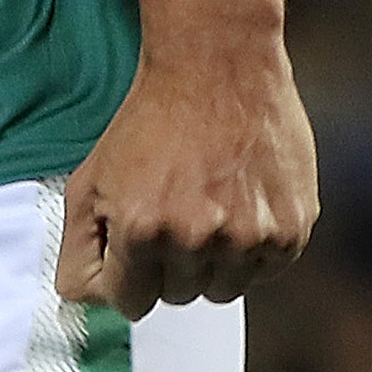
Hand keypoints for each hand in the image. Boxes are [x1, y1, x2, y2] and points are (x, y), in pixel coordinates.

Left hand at [58, 35, 317, 318]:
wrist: (217, 67)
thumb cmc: (148, 121)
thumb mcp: (90, 179)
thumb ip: (80, 246)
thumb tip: (79, 299)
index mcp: (143, 229)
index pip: (127, 304)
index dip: (123, 279)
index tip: (127, 254)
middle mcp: (198, 240)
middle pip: (175, 299)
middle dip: (164, 266)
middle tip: (167, 213)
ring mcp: (250, 238)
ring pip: (221, 291)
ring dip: (209, 262)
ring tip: (202, 206)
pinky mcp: (291, 231)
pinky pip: (264, 272)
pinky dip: (249, 250)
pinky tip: (237, 204)